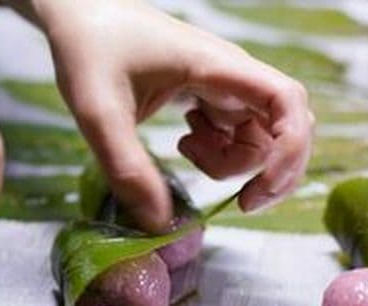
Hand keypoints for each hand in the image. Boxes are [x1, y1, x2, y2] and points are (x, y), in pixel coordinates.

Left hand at [21, 0, 312, 231]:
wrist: (78, 16)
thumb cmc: (89, 50)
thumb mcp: (98, 112)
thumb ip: (127, 167)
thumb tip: (159, 223)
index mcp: (216, 67)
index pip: (287, 100)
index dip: (289, 149)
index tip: (256, 190)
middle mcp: (230, 74)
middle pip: (282, 128)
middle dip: (263, 171)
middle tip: (232, 200)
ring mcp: (222, 84)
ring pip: (258, 136)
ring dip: (232, 162)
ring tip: (186, 150)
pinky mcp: (209, 93)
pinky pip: (234, 132)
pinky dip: (218, 151)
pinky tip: (184, 141)